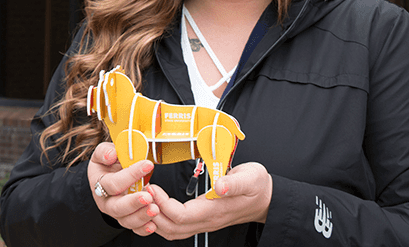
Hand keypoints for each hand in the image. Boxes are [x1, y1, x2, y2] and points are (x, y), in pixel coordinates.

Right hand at [87, 142, 159, 235]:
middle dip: (133, 203)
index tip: (148, 165)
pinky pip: (134, 228)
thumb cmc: (108, 163)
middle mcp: (105, 201)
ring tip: (155, 209)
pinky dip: (143, 229)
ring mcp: (116, 213)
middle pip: (117, 207)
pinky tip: (153, 225)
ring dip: (141, 216)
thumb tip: (112, 155)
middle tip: (148, 197)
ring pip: (126, 220)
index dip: (130, 175)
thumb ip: (105, 151)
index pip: (113, 183)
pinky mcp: (127, 219)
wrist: (110, 174)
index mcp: (98, 184)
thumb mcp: (103, 152)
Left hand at [146, 162, 271, 239]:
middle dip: (152, 213)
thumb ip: (234, 183)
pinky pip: (177, 227)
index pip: (182, 216)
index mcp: (215, 210)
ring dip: (155, 218)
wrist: (266, 199)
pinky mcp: (201, 219)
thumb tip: (219, 186)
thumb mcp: (250, 178)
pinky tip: (155, 205)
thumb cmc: (257, 186)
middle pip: (172, 228)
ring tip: (145, 198)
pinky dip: (162, 219)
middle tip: (142, 193)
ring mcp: (204, 222)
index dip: (163, 205)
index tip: (153, 188)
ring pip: (172, 231)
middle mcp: (206, 220)